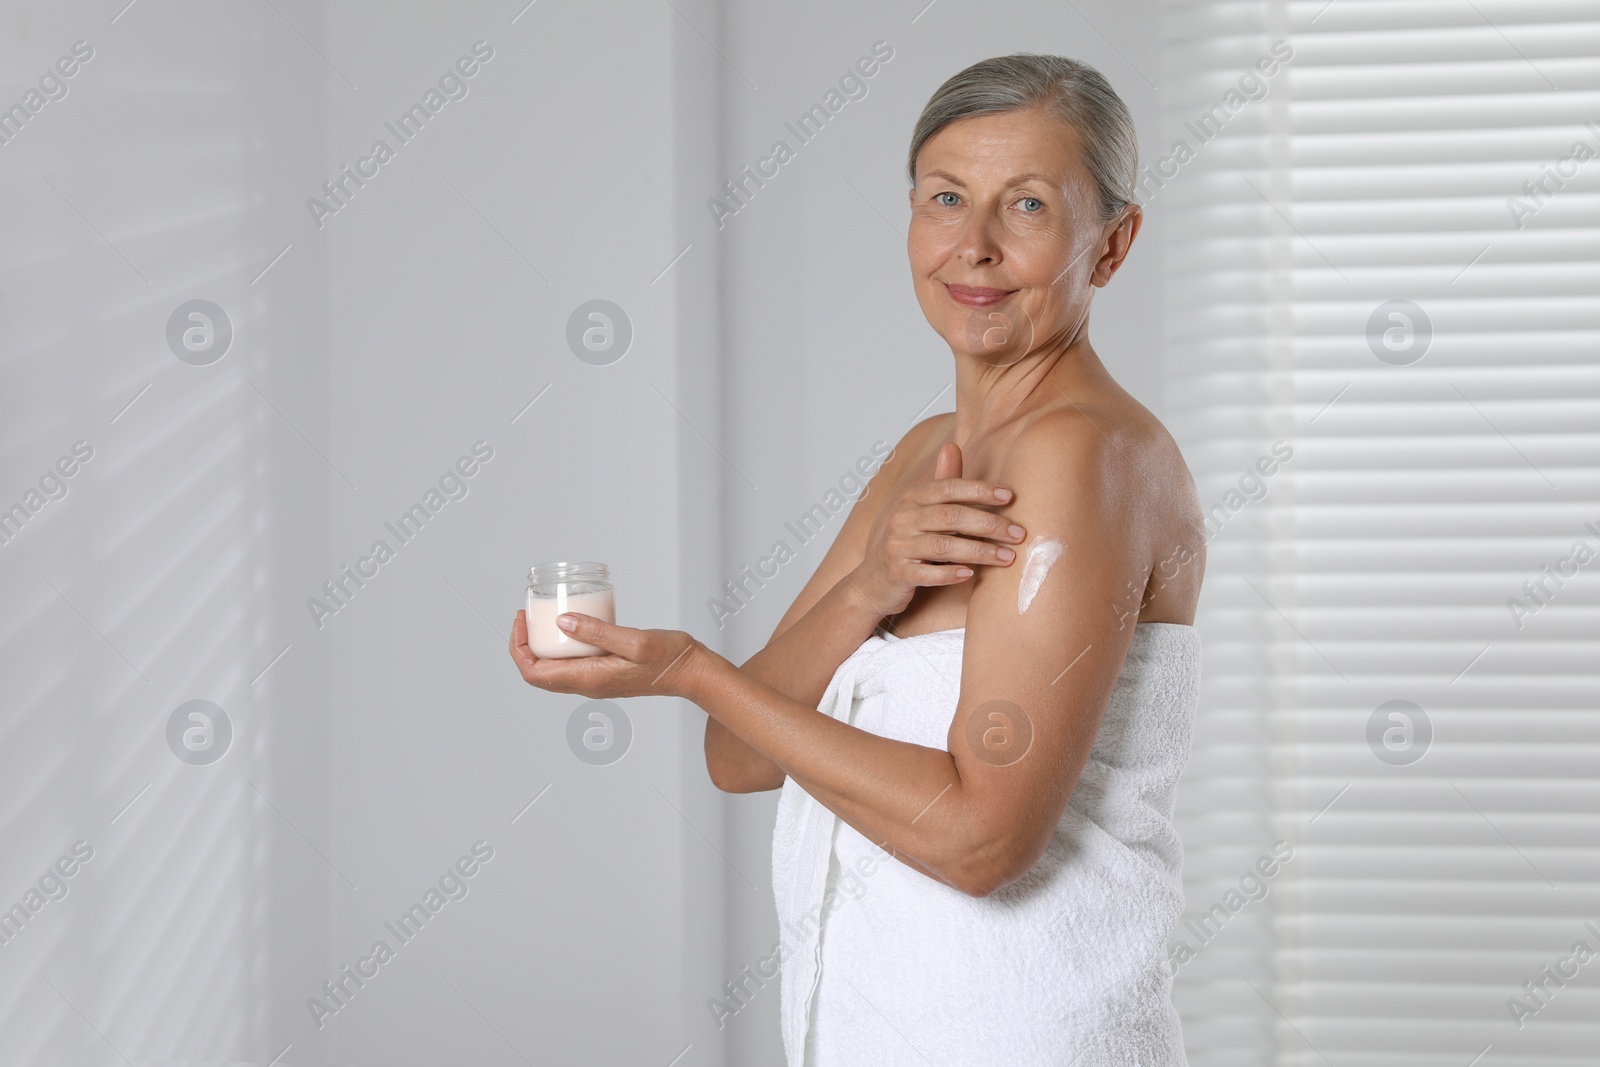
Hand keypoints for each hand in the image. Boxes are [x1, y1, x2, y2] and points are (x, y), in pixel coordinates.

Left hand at [508, 610, 711, 699]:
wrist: (691, 673)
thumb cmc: (669, 658)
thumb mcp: (634, 640)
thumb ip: (596, 632)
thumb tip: (561, 622)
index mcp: (589, 680)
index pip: (535, 673)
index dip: (519, 649)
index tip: (521, 622)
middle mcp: (588, 685)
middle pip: (538, 673)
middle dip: (524, 645)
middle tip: (526, 616)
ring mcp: (595, 682)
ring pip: (552, 670)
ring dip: (540, 647)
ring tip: (541, 618)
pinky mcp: (603, 674)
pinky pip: (570, 665)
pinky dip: (559, 647)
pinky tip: (568, 625)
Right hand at [848, 440, 1024, 615]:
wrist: (875, 580)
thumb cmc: (909, 541)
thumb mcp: (923, 510)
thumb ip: (943, 481)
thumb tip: (952, 445)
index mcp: (913, 499)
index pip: (948, 488)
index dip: (979, 490)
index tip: (1009, 496)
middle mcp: (903, 519)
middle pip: (951, 516)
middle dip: (989, 524)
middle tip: (1019, 533)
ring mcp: (898, 547)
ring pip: (943, 546)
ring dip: (980, 551)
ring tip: (1008, 557)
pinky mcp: (898, 574)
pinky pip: (926, 574)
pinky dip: (950, 574)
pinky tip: (971, 574)